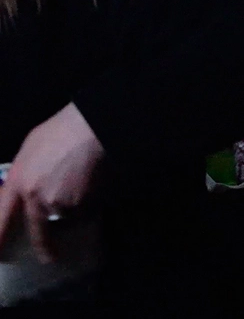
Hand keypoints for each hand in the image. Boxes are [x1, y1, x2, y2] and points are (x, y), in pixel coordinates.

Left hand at [0, 104, 104, 262]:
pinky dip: (91, 204)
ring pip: (68, 217)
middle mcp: (36, 198)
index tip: (1, 254)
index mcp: (17, 183)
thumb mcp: (30, 149)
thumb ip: (23, 174)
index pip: (1, 221)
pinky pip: (87, 211)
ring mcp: (61, 202)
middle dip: (45, 248)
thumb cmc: (62, 131)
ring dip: (74, 211)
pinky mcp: (85, 203)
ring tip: (83, 187)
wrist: (94, 127)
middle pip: (39, 233)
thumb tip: (21, 191)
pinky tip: (93, 185)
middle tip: (50, 257)